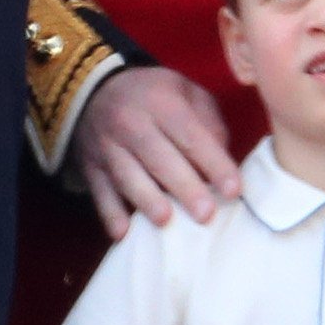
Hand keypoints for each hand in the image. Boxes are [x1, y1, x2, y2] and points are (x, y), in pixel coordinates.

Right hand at [73, 66, 239, 240]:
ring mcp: (107, 146)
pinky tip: (123, 233)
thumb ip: (209, 123)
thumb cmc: (156, 97)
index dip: (214, 163)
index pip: (191, 135)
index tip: (234, 190)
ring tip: (165, 222)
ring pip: (128, 176)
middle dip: (184, 188)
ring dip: (147, 201)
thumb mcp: (187, 93)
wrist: (97, 92)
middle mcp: (131, 123)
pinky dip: (110, 213)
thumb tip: (223, 160)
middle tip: (206, 215)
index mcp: (162, 102)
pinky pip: (100, 192)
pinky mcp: (90, 167)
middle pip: (160, 159)